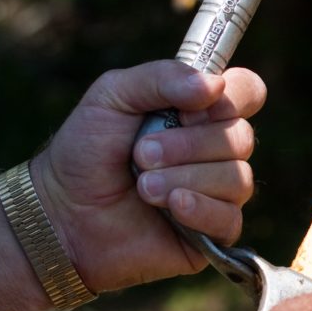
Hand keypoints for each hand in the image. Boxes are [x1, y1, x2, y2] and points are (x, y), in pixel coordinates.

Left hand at [30, 60, 266, 292]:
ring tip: (142, 186)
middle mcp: (216, 151)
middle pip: (242, 137)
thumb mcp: (112, 96)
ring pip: (237, 179)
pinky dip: (200, 208)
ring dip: (184, 178)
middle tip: (141, 154)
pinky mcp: (214, 233)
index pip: (248, 91)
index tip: (190, 108)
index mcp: (200, 112)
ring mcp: (218, 192)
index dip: (232, 96)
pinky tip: (170, 208)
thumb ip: (161, 77)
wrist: (62, 214)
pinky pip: (230, 218)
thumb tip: (215, 85)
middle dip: (189, 145)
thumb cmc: (85, 151)